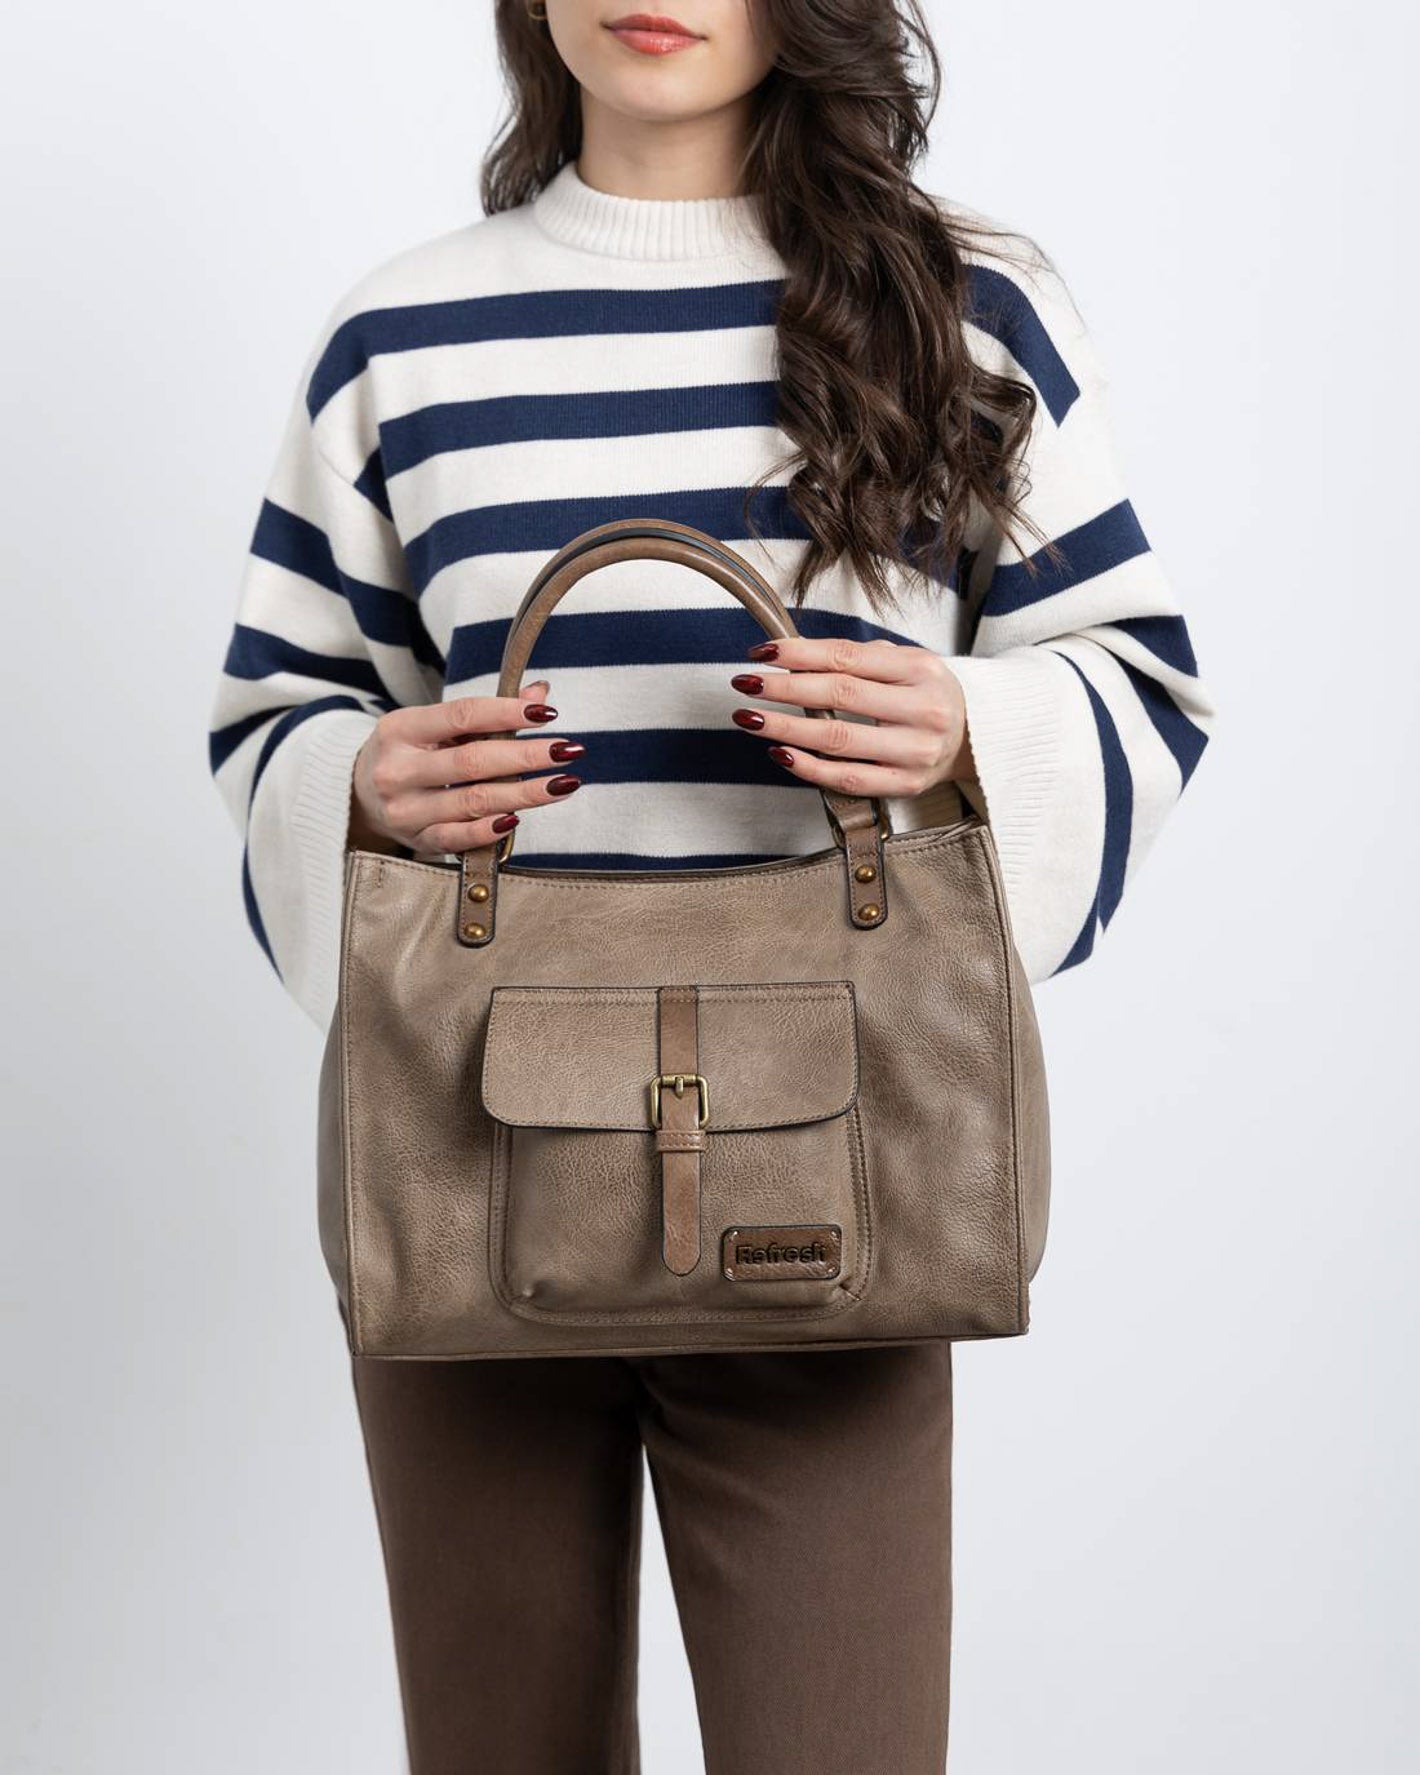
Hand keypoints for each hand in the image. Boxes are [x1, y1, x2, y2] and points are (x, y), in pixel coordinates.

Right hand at [347, 679, 584, 854]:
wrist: (359, 796)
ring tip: (563, 784)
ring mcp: (405, 809)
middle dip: (526, 756)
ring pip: (473, 801)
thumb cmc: (409, 753)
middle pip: (473, 761)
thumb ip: (486, 713)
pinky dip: (490, 830)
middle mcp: (398, 769)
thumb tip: (540, 692)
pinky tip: (519, 817)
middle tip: (568, 750)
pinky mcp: (416, 840)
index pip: (463, 715)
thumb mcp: (434, 726)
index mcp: (401, 729)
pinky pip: (458, 838)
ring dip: (525, 793)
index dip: (507, 712)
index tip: (547, 712)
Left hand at [727, 637, 973, 797]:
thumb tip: (791, 656)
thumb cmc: (925, 694)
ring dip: (786, 728)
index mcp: (920, 669)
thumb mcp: (905, 663)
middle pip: (840, 695)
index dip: (800, 654)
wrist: (973, 738)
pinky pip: (847, 779)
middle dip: (784, 688)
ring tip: (750, 719)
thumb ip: (857, 659)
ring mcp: (915, 752)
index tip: (762, 652)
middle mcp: (922, 710)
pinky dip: (808, 767)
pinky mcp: (904, 785)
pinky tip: (779, 753)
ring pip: (838, 740)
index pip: (848, 658)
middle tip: (744, 683)